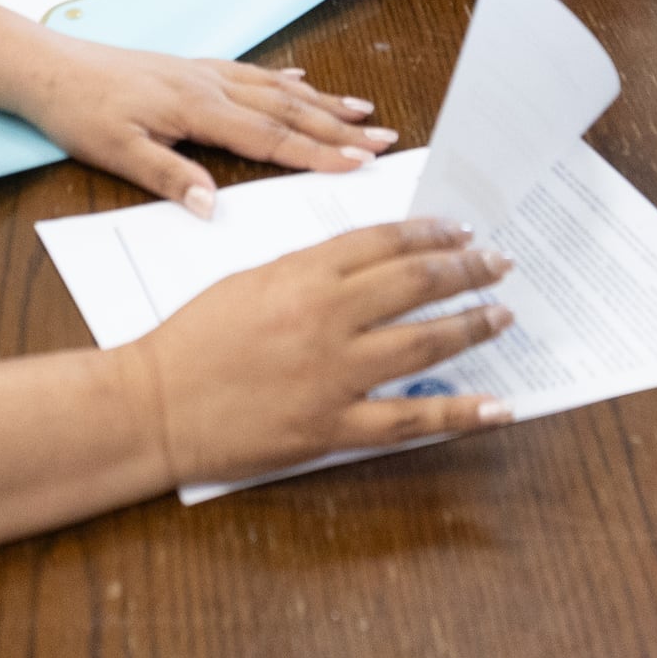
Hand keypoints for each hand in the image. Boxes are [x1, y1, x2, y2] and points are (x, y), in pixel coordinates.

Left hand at [11, 34, 395, 214]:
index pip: (271, 138)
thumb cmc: (79, 112)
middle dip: (340, 126)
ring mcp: (203, 74)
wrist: (47, 67)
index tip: (360, 163)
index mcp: (198, 110)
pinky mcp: (191, 69)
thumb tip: (213, 207)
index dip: (318, 152)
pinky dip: (283, 80)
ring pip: (276, 89)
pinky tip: (302, 82)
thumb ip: (169, 176)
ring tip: (363, 109)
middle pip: (288, 110)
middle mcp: (210, 86)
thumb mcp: (116, 152)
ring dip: (323, 101)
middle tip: (385, 138)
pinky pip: (252, 73)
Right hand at [123, 219, 515, 486]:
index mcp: (301, 274)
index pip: (384, 242)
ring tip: (502, 314)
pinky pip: (409, 419)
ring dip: (472, 324)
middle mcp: (326, 318)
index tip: (461, 232)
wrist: (154, 405)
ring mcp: (334, 374)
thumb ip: (307, 272)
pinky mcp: (332, 425)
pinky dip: (458, 412)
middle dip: (466, 270)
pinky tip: (496, 407)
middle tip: (499, 263)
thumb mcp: (248, 281)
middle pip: (414, 283)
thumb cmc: (191, 341)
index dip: (431, 234)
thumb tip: (365, 266)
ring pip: (423, 342)